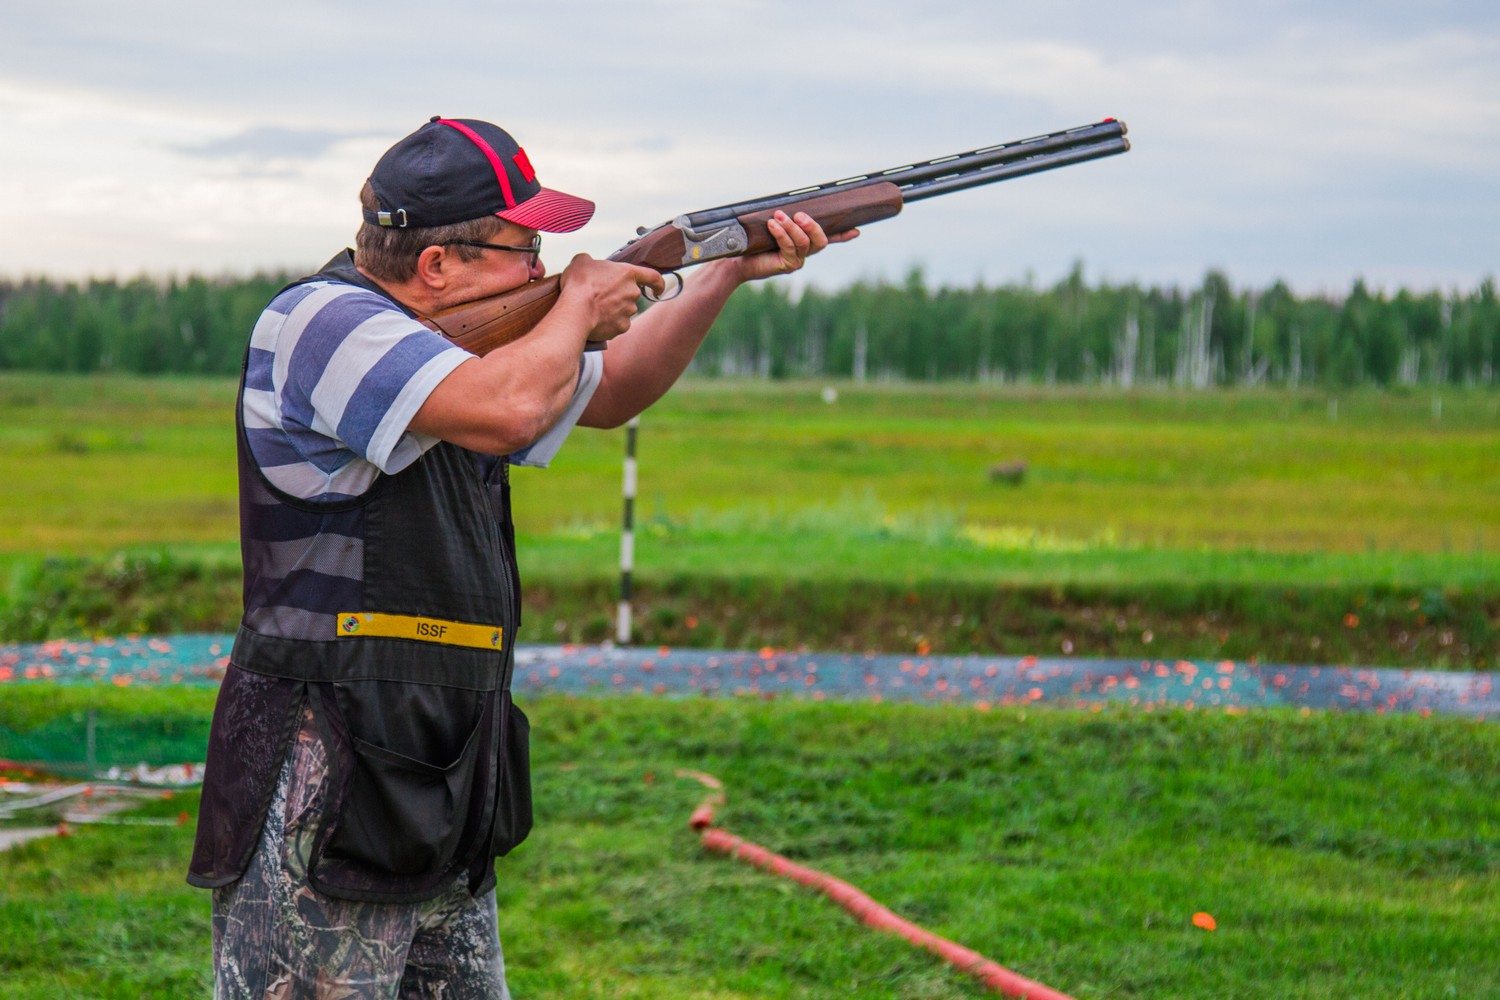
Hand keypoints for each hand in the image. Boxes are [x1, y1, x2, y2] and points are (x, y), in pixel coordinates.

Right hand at [558, 254, 667, 341]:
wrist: (576, 310)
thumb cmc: (579, 284)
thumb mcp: (581, 262)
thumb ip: (591, 261)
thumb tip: (588, 264)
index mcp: (628, 274)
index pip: (653, 277)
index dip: (658, 283)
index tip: (658, 289)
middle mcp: (633, 293)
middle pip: (630, 295)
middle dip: (618, 296)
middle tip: (600, 295)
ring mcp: (628, 312)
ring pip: (623, 311)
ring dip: (612, 310)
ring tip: (593, 308)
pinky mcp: (621, 327)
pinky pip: (617, 325)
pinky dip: (608, 323)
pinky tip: (595, 320)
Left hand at [734, 210, 858, 282]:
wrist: (737, 259)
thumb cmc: (753, 239)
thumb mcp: (771, 225)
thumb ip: (784, 217)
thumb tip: (786, 203)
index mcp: (804, 242)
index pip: (828, 238)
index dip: (843, 235)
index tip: (856, 231)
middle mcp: (804, 253)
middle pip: (821, 241)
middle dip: (812, 226)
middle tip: (800, 215)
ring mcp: (797, 260)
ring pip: (804, 243)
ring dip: (792, 227)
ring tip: (778, 216)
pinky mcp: (787, 266)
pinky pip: (789, 248)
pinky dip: (782, 234)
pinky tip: (773, 225)